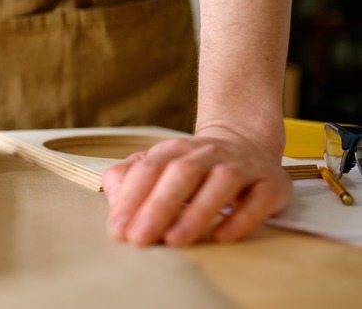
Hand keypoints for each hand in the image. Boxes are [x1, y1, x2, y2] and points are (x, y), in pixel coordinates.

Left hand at [101, 126, 292, 245]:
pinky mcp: (270, 184)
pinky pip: (258, 199)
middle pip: (181, 173)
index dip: (132, 199)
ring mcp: (241, 167)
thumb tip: (115, 204)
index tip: (119, 230)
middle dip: (158, 207)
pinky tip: (222, 236)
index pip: (149, 169)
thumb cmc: (193, 167)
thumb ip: (129, 180)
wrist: (246, 144)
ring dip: (196, 212)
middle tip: (140, 238)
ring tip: (175, 240)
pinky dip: (241, 218)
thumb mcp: (158, 167)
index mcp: (174, 150)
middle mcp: (207, 153)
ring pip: (220, 182)